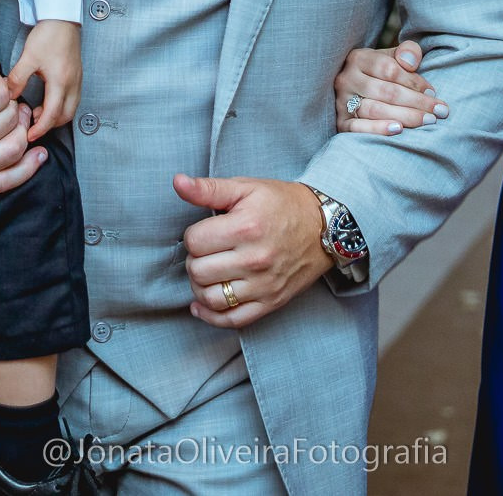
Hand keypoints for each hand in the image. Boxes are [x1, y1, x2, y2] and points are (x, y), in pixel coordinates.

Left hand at [7, 20, 80, 139]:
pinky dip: (61, 106)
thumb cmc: (47, 35)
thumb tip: (10, 96)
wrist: (62, 18)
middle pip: (65, 116)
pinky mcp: (77, 75)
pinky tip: (48, 101)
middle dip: (50, 125)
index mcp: (60, 81)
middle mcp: (73, 84)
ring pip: (71, 109)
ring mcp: (77, 80)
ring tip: (38, 114)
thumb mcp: (28, 57)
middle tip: (33, 127)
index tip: (29, 135)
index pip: (52, 114)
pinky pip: (73, 99)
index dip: (40, 128)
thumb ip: (18, 78)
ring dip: (56, 116)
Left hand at [177, 174, 332, 329]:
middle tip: (207, 251)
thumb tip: (178, 182)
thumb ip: (209, 188)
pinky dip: (211, 316)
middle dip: (195, 260)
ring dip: (200, 287)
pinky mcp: (271, 302)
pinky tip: (203, 303)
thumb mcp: (247, 187)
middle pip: (198, 271)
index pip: (193, 241)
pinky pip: (232, 320)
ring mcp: (263, 285)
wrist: (324, 226)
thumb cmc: (282, 204)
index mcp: (246, 227)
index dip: (193, 235)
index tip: (206, 231)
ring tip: (208, 273)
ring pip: (210, 298)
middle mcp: (254, 259)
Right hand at [334, 39, 444, 134]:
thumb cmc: (381, 73)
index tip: (434, 92)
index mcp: (359, 58)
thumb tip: (410, 62)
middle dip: (417, 102)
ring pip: (375, 109)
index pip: (390, 69)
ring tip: (428, 121)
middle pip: (386, 91)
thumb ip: (407, 52)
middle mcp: (347, 79)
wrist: (356, 88)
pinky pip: (358, 127)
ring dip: (405, 116)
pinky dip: (378, 129)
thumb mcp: (392, 57)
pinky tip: (399, 130)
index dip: (414, 81)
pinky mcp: (340, 122)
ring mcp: (341, 101)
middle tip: (440, 112)